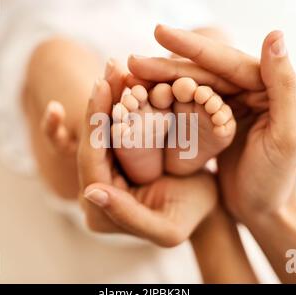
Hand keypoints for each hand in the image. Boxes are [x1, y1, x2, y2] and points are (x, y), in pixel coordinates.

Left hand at [76, 61, 216, 246]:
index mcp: (98, 210)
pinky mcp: (119, 157)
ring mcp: (106, 170)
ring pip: (103, 130)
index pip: (90, 163)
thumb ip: (126, 214)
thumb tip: (90, 191)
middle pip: (93, 141)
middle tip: (110, 66)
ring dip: (110, 97)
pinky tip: (129, 78)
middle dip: (101, 102)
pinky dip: (122, 101)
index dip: (95, 125)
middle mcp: (96, 188)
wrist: (205, 207)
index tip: (102, 87)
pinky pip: (117, 126)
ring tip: (117, 65)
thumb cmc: (191, 219)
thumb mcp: (164, 228)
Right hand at [128, 26, 295, 222]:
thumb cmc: (277, 182)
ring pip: (195, 84)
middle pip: (206, 71)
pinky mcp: (220, 119)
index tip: (159, 33)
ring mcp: (236, 103)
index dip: (193, 48)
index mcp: (274, 86)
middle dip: (169, 65)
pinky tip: (147, 93)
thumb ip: (283, 86)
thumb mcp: (287, 137)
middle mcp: (255, 88)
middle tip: (133, 61)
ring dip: (164, 79)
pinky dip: (169, 97)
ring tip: (132, 76)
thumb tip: (275, 34)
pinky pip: (191, 102)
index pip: (229, 61)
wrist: (265, 212)